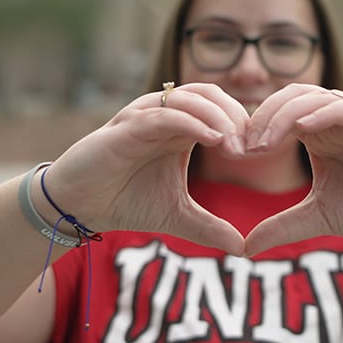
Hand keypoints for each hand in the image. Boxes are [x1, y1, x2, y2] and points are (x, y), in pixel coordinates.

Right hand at [43, 83, 248, 255]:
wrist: (79, 207)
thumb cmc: (125, 201)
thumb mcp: (176, 216)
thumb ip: (209, 227)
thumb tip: (243, 248)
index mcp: (179, 128)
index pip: (220, 108)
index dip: (244, 124)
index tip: (263, 152)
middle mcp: (163, 115)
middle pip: (211, 95)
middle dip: (236, 117)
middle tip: (254, 149)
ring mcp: (144, 117)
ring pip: (189, 99)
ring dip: (218, 118)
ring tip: (236, 147)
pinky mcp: (127, 127)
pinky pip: (164, 115)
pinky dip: (191, 122)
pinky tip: (213, 140)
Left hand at [244, 84, 342, 255]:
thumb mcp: (317, 218)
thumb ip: (281, 227)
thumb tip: (243, 249)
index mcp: (316, 132)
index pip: (277, 112)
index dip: (253, 127)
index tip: (233, 153)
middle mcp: (332, 118)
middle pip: (289, 97)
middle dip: (262, 118)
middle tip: (243, 147)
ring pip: (313, 97)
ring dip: (284, 115)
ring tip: (264, 142)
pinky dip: (323, 113)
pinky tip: (303, 128)